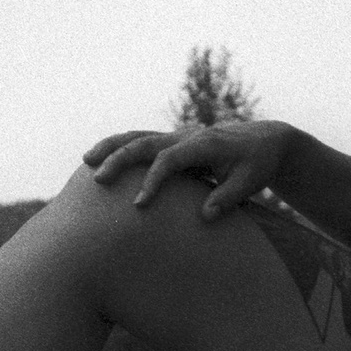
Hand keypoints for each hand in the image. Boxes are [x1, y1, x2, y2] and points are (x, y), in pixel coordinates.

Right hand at [83, 120, 298, 220]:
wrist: (265, 140)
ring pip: (137, 136)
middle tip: (97, 179)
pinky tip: (101, 160)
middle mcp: (186, 135)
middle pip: (144, 142)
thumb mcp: (250, 182)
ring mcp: (177, 135)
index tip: (139, 204)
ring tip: (86, 161)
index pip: (170, 160)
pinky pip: (142, 141)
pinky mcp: (173, 140)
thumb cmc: (258, 164)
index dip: (152, 181)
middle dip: (119, 159)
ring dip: (111, 147)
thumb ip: (228, 198)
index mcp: (204, 143)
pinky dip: (120, 148)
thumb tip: (205, 216)